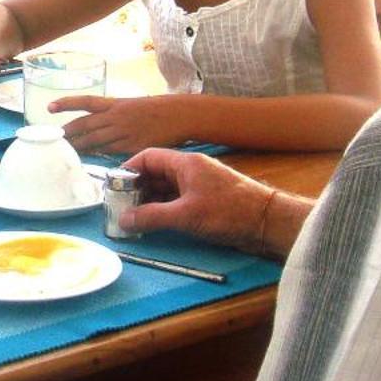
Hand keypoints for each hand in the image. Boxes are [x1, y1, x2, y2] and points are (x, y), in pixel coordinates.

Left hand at [54, 95, 188, 154]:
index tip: (48, 107)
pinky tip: (88, 160)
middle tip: (51, 140)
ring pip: (94, 141)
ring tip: (63, 153)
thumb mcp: (131, 105)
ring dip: (78, 147)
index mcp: (115, 104)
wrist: (179, 114)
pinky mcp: (132, 146)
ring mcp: (123, 132)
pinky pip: (110, 153)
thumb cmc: (156, 109)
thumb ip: (113, 114)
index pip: (85, 102)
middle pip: (84, 125)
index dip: (66, 103)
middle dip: (67, 134)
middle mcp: (116, 117)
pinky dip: (98, 156)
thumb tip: (96, 127)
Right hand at [120, 149, 272, 250]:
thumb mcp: (186, 215)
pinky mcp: (206, 202)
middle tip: (118, 207)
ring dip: (149, 202)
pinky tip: (153, 223)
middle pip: (155, 174)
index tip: (113, 187)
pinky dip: (163, 210)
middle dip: (136, 190)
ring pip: (165, 189)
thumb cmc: (229, 211)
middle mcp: (190, 171)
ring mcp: (199, 186)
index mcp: (185, 163)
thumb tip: (123, 220)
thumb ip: (152, 217)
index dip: (128, 170)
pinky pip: (177, 201)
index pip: (148, 157)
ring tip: (132, 217)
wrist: (267, 222)